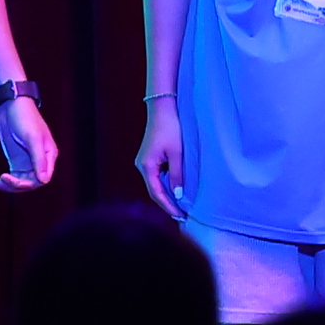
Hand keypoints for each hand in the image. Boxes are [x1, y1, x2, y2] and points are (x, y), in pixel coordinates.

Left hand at [0, 96, 59, 194]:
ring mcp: (28, 160)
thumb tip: (44, 180)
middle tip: (3, 180)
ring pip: (23, 181)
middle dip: (18, 185)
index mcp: (48, 155)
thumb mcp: (32, 138)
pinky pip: (15, 176)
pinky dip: (8, 182)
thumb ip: (38, 159)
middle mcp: (40, 160)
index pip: (43, 178)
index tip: (14, 180)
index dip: (30, 183)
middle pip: (32, 182)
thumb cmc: (25, 118)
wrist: (11, 105)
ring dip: (12, 186)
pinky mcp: (17, 160)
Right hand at [134, 97, 186, 217]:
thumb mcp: (177, 153)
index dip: (168, 207)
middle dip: (167, 204)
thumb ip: (177, 174)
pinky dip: (166, 185)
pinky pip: (157, 176)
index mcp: (146, 166)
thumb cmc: (170, 128)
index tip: (181, 216)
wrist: (163, 107)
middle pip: (154, 191)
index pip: (156, 193)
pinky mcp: (150, 157)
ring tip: (181, 206)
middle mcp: (142, 166)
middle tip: (182, 215)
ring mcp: (145, 162)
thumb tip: (178, 195)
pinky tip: (177, 190)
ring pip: (156, 184)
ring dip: (167, 195)